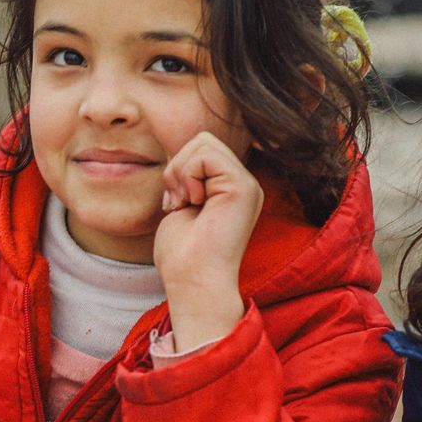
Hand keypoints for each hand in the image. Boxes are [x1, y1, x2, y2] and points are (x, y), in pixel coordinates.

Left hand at [150, 132, 262, 350]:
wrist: (192, 282)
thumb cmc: (182, 255)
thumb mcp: (181, 205)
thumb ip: (185, 179)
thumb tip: (176, 154)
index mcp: (231, 189)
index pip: (202, 148)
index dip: (179, 169)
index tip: (174, 203)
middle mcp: (244, 184)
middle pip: (203, 139)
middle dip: (177, 167)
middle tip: (178, 202)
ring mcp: (247, 184)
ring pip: (203, 142)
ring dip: (180, 173)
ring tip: (186, 204)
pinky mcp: (243, 187)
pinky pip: (205, 155)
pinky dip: (187, 177)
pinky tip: (194, 204)